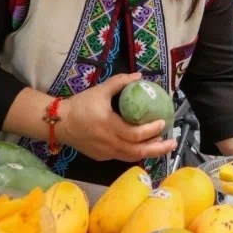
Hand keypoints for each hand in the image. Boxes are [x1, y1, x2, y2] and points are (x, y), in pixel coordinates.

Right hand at [59, 73, 176, 161]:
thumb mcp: (100, 90)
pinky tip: (143, 146)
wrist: (59, 123)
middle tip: (173, 142)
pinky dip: (135, 152)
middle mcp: (110, 144)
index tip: (163, 123)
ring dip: (149, 152)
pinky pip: (122, 156)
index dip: (152, 130)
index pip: (136, 134)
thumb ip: (120, 82)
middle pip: (139, 152)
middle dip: (159, 148)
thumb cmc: (80, 105)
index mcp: (110, 127)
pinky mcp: (101, 157)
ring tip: (162, 145)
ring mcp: (105, 153)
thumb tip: (139, 75)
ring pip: (132, 157)